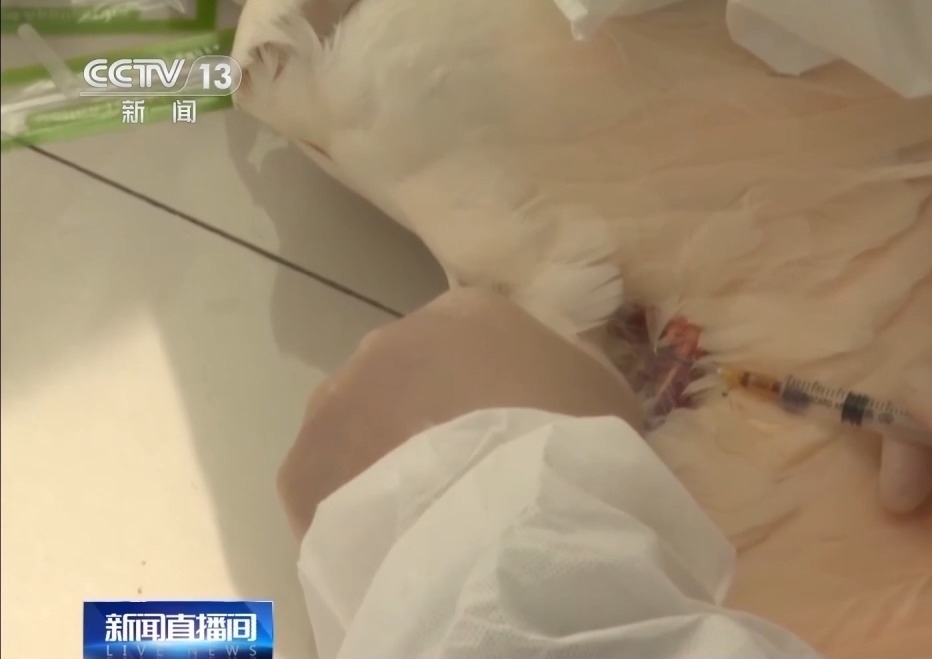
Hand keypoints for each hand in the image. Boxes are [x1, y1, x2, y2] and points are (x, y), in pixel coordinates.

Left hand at [279, 288, 643, 538]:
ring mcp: (336, 403)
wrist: (507, 526)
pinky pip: (328, 486)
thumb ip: (564, 372)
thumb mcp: (602, 392)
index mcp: (467, 312)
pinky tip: (391, 546)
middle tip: (465, 481)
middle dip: (427, 421)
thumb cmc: (572, 449)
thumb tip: (549, 383)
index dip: (490, 391)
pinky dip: (353, 511)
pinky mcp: (300, 470)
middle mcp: (389, 341)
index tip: (509, 436)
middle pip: (406, 377)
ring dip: (384, 462)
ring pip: (358, 428)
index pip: (471, 337)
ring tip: (426, 521)